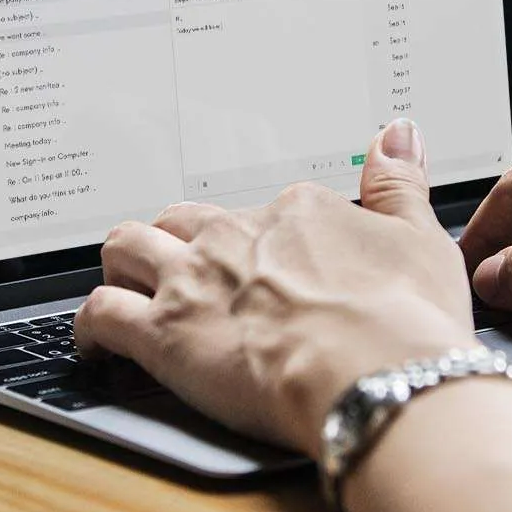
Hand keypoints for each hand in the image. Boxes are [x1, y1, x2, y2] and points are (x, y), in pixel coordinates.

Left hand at [75, 120, 482, 455]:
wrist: (376, 377)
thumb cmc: (404, 322)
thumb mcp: (419, 238)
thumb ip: (397, 183)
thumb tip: (396, 133)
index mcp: (295, 213)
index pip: (262, 212)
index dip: (262, 241)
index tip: (269, 268)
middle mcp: (235, 236)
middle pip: (183, 222)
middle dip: (177, 241)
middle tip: (186, 270)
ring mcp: (194, 281)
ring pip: (127, 249)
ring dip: (123, 265)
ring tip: (128, 286)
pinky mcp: (163, 334)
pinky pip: (101, 313)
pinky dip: (91, 326)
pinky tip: (97, 342)